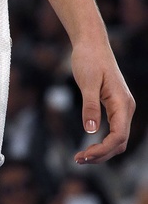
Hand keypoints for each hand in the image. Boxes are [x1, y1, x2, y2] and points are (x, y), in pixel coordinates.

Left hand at [71, 38, 134, 163]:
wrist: (92, 44)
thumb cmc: (89, 59)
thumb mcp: (87, 82)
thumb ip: (90, 106)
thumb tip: (91, 130)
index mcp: (122, 102)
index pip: (118, 135)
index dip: (103, 149)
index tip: (85, 155)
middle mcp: (126, 107)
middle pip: (119, 142)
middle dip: (101, 154)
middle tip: (78, 160)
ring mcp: (122, 107)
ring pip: (117, 139)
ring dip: (101, 151)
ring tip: (80, 157)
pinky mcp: (114, 106)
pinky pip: (113, 131)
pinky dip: (102, 142)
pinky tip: (88, 146)